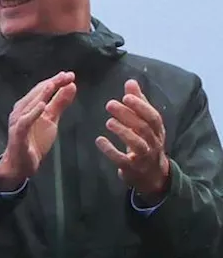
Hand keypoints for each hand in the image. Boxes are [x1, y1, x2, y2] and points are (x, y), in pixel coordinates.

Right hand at [0, 72, 75, 188]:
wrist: (21, 164)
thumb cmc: (34, 140)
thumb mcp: (51, 120)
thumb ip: (59, 103)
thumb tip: (71, 86)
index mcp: (29, 106)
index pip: (43, 90)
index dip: (56, 81)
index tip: (70, 75)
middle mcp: (21, 111)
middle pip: (36, 94)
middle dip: (51, 83)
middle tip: (66, 75)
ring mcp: (18, 122)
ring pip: (29, 104)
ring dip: (41, 94)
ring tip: (53, 85)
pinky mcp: (18, 134)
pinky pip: (25, 121)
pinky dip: (32, 113)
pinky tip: (42, 106)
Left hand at [96, 80, 170, 199]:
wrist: (152, 175)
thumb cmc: (146, 143)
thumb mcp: (145, 124)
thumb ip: (138, 103)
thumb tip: (131, 82)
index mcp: (157, 131)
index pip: (153, 117)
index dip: (141, 106)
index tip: (126, 96)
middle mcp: (154, 143)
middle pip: (144, 128)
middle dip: (128, 115)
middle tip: (110, 104)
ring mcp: (144, 157)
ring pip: (138, 145)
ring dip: (123, 132)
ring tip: (108, 121)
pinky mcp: (132, 168)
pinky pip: (122, 160)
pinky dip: (111, 150)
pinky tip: (99, 140)